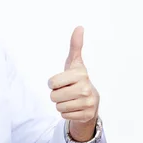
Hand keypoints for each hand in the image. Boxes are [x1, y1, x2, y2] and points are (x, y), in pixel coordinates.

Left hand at [48, 26, 99, 140]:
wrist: (90, 101)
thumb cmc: (77, 78)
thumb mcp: (74, 62)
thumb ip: (75, 45)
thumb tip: (79, 27)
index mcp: (80, 75)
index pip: (52, 83)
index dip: (53, 83)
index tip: (61, 81)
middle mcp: (86, 89)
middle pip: (53, 96)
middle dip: (56, 95)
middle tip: (66, 91)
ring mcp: (88, 103)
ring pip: (58, 107)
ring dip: (61, 104)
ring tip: (70, 99)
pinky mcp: (86, 115)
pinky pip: (64, 115)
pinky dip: (66, 113)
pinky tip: (74, 107)